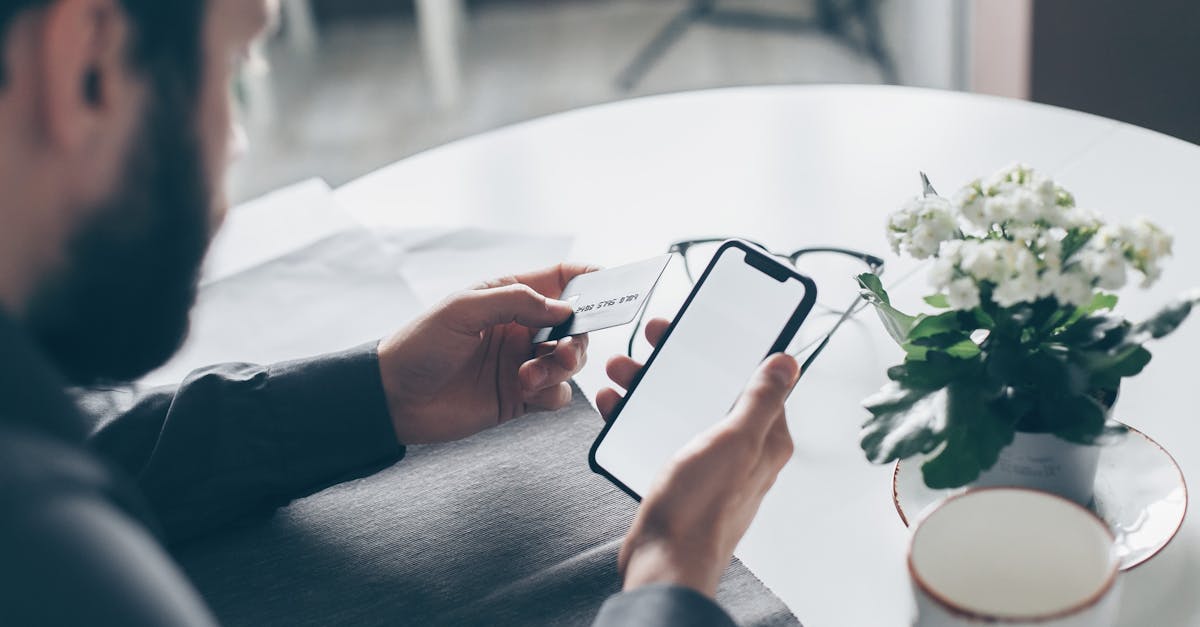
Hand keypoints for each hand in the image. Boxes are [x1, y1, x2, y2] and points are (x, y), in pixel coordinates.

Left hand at [378, 263, 597, 443]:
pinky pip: (558, 394)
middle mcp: (521, 328)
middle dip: (578, 338)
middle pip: (576, 326)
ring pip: (570, 361)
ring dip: (561, 368)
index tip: (614, 284)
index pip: (560, 279)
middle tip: (563, 351)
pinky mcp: (520, 397)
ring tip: (531, 376)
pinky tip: (526, 392)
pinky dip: (552, 393)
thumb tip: (565, 307)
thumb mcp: (463, 309)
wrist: (394, 397)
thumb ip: (516, 301)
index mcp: (509, 297)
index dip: (589, 278)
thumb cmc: (420, 344)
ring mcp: (523, 363)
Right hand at [598, 319, 798, 597]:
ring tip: (622, 370)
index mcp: (763, 439)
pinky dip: (637, 415)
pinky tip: (616, 405)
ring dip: (650, 385)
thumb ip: (762, 400)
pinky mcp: (678, 477)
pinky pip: (658, 432)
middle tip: (653, 340)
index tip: (701, 325)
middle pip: (710, 389)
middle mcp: (739, 450)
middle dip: (678, 362)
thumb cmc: (701, 509)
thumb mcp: (736, 441)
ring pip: (679, 408)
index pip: (754, 380)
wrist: (664, 562)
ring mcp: (708, 464)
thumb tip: (788, 364)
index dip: (728, 348)